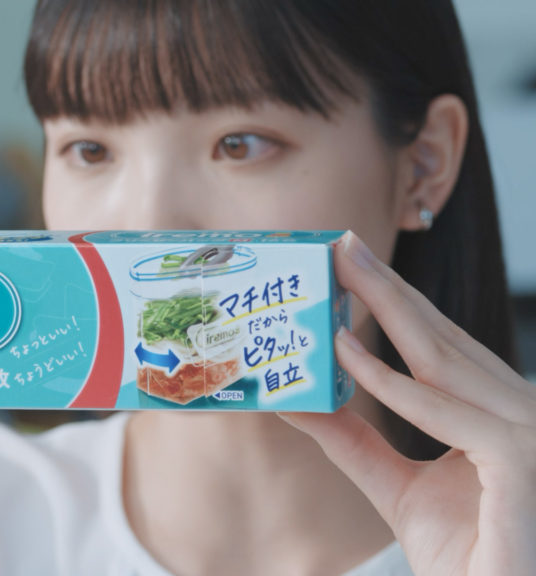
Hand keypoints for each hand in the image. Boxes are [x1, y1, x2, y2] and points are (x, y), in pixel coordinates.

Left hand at [281, 232, 534, 575]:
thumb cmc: (468, 559)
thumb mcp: (396, 489)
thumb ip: (355, 443)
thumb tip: (299, 401)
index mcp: (498, 416)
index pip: (442, 348)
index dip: (394, 304)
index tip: (348, 265)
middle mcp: (520, 415)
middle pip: (443, 339)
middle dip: (387, 287)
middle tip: (339, 242)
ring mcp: (528, 435)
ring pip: (444, 361)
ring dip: (385, 310)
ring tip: (337, 271)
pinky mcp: (522, 463)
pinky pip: (445, 413)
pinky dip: (389, 381)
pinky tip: (342, 352)